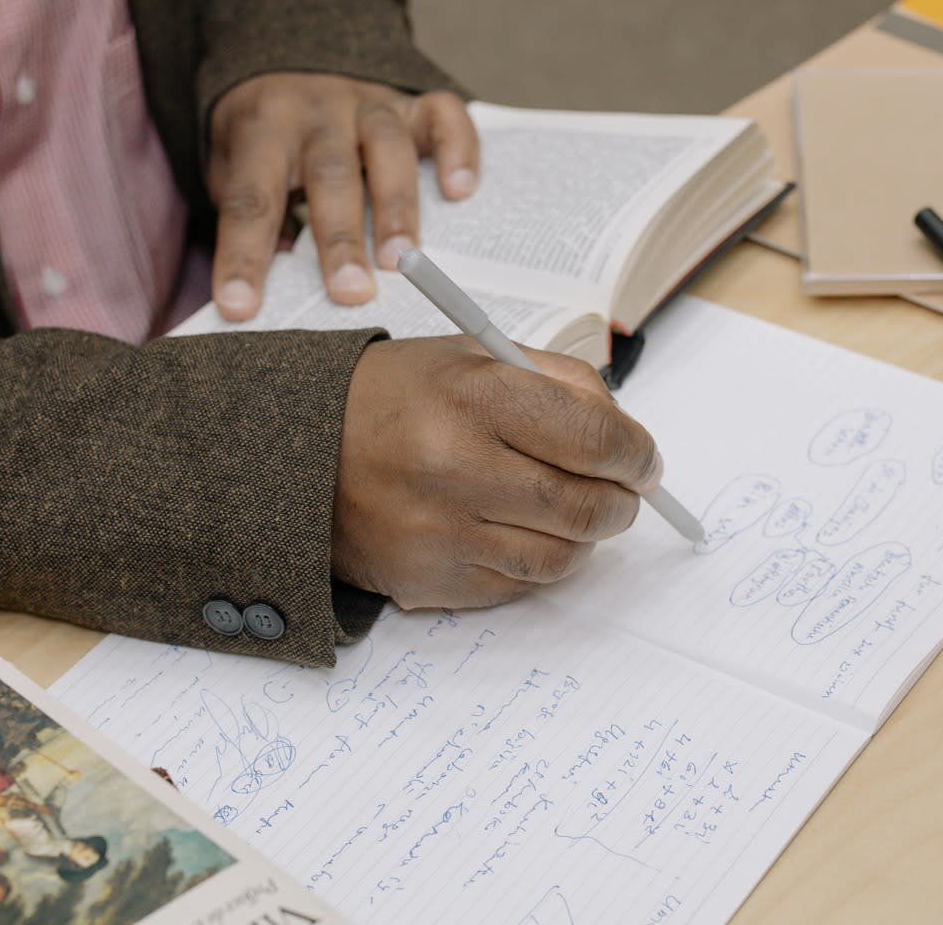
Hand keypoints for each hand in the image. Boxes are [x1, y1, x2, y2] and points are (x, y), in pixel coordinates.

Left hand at [207, 72, 478, 317]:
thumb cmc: (261, 135)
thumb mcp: (232, 167)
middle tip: (351, 292)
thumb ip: (254, 217)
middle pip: (329, 175)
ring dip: (396, 208)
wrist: (284, 61)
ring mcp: (367, 103)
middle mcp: (317, 112)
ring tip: (401, 260)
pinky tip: (459, 190)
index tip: (241, 308)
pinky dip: (457, 149)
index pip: (250, 199)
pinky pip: (441, 114)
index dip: (244, 255)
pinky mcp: (409, 102)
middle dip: (340, 238)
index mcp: (262, 130)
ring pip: (387, 148)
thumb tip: (280, 279)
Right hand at [333, 337, 663, 608]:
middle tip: (622, 492)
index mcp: (475, 396)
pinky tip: (517, 530)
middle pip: (587, 507)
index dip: (637, 455)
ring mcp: (441, 533)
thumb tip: (630, 441)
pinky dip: (537, 562)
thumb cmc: (399, 397)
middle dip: (622, 502)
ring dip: (584, 537)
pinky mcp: (430, 581)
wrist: (298, 450)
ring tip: (570, 510)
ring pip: (562, 557)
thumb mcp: (477, 356)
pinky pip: (519, 585)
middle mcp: (457, 467)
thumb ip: (563, 384)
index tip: (644, 460)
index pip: (596, 440)